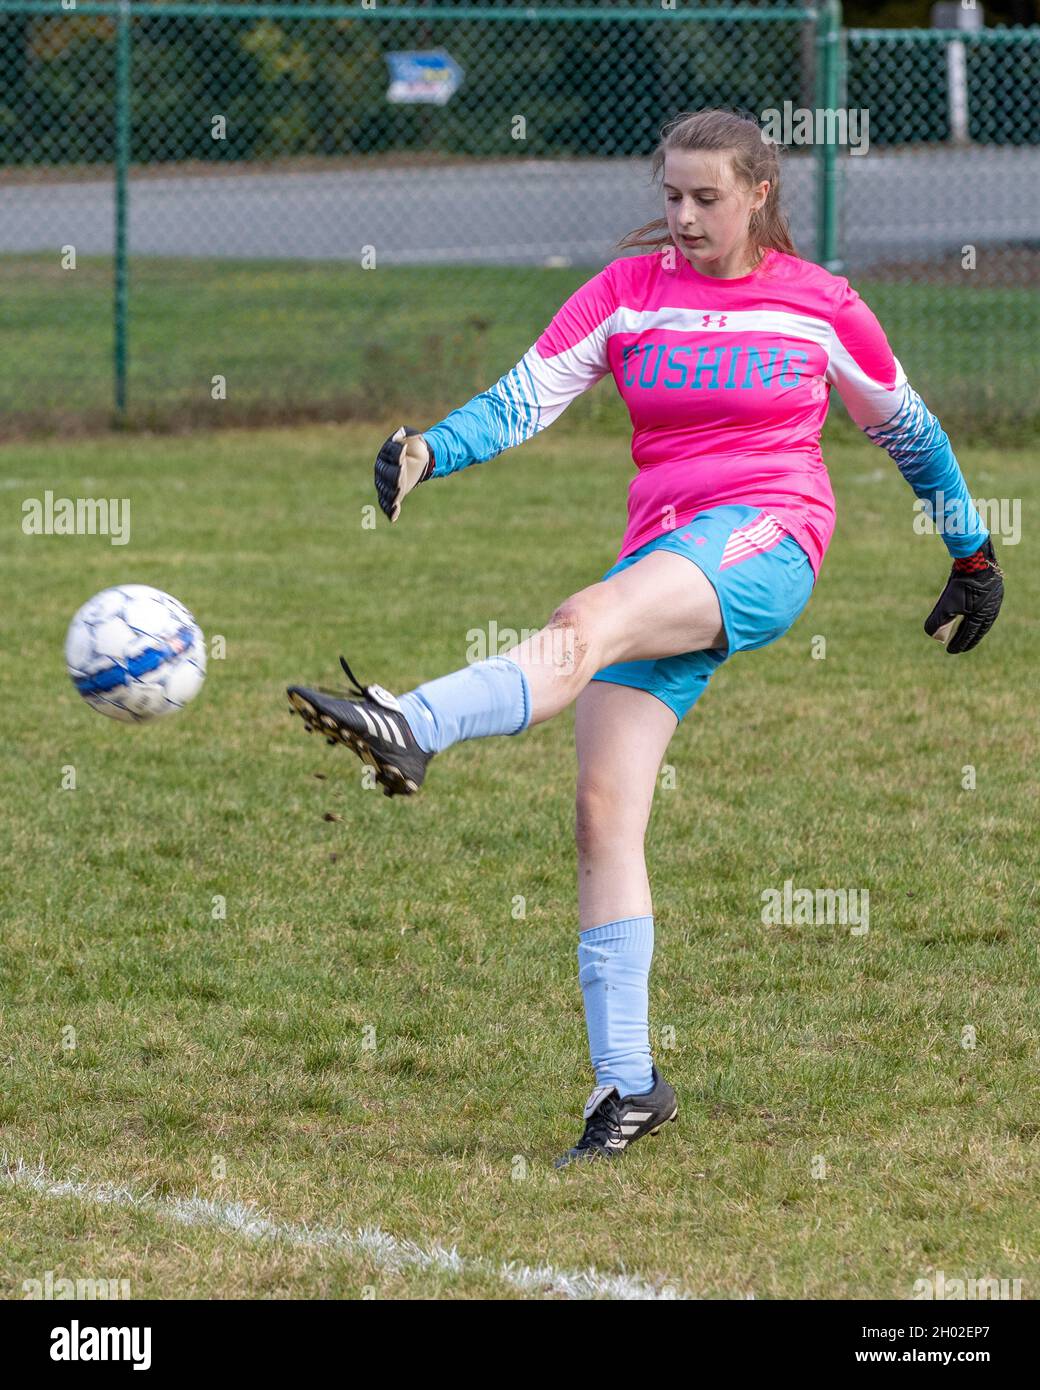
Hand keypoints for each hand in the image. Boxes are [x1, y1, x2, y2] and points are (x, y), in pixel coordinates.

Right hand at [374, 426, 434, 522]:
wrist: (417, 458)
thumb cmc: (413, 445)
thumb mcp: (412, 436)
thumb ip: (408, 433)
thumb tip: (402, 433)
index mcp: (387, 453)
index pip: (392, 453)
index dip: (397, 454)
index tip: (403, 455)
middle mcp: (382, 468)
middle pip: (387, 474)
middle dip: (394, 477)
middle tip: (400, 481)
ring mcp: (385, 482)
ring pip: (386, 490)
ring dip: (391, 495)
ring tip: (396, 498)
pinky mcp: (392, 494)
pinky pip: (388, 503)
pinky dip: (390, 510)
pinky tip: (393, 517)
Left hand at [924, 538, 1003, 652]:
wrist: (976, 560)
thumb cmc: (962, 585)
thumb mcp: (947, 604)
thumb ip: (938, 620)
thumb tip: (930, 633)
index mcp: (983, 616)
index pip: (970, 635)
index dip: (960, 643)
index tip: (951, 651)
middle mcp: (991, 609)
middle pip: (979, 628)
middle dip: (968, 638)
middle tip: (960, 646)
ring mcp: (993, 597)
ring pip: (982, 616)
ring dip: (972, 624)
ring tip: (965, 629)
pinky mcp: (991, 586)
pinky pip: (982, 604)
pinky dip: (975, 610)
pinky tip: (970, 609)